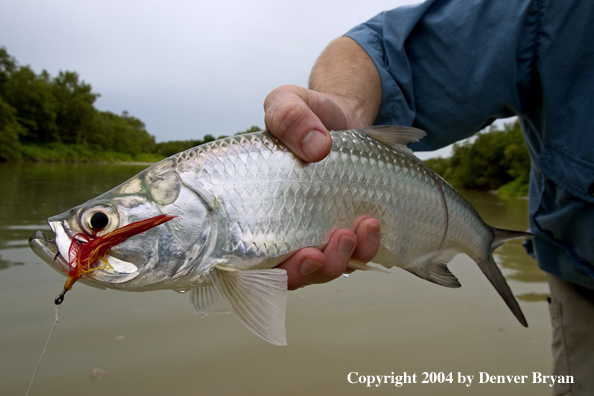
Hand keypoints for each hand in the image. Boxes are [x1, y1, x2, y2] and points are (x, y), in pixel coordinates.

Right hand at [264, 84, 380, 288]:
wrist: (340, 114)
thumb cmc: (305, 114)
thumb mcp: (288, 102)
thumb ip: (289, 116)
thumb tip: (316, 147)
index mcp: (257, 209)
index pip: (253, 259)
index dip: (273, 271)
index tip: (303, 255)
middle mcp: (284, 229)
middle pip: (293, 274)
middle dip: (316, 270)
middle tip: (335, 243)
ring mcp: (316, 232)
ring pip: (326, 269)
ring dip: (345, 259)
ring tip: (364, 226)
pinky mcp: (345, 229)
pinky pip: (354, 254)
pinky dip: (366, 246)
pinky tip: (373, 224)